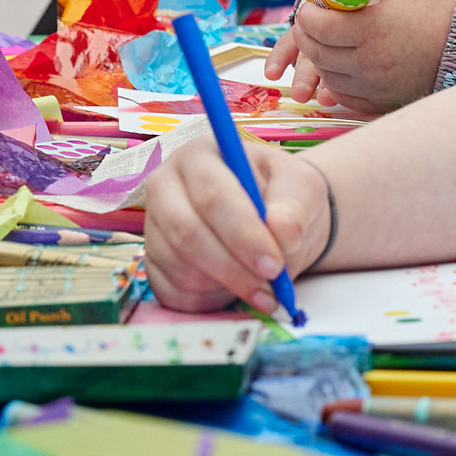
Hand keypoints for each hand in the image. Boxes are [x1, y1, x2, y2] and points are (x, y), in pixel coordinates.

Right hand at [141, 131, 328, 313]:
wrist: (272, 218)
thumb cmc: (282, 196)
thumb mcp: (302, 188)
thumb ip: (295, 206)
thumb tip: (283, 231)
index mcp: (200, 155)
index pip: (212, 196)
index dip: (242, 234)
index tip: (274, 264)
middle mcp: (166, 186)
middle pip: (186, 233)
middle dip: (231, 267)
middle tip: (270, 289)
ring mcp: (154, 225)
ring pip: (178, 267)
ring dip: (224, 286)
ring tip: (261, 288)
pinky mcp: (153, 262)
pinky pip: (171, 291)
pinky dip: (207, 300)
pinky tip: (235, 290)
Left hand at [278, 0, 455, 114]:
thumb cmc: (437, 8)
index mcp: (372, 29)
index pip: (319, 27)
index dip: (307, 16)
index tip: (308, 8)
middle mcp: (369, 62)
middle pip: (318, 53)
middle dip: (306, 36)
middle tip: (309, 23)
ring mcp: (374, 85)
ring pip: (328, 75)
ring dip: (319, 57)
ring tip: (326, 41)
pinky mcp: (381, 101)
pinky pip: (343, 95)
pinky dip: (335, 80)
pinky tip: (341, 65)